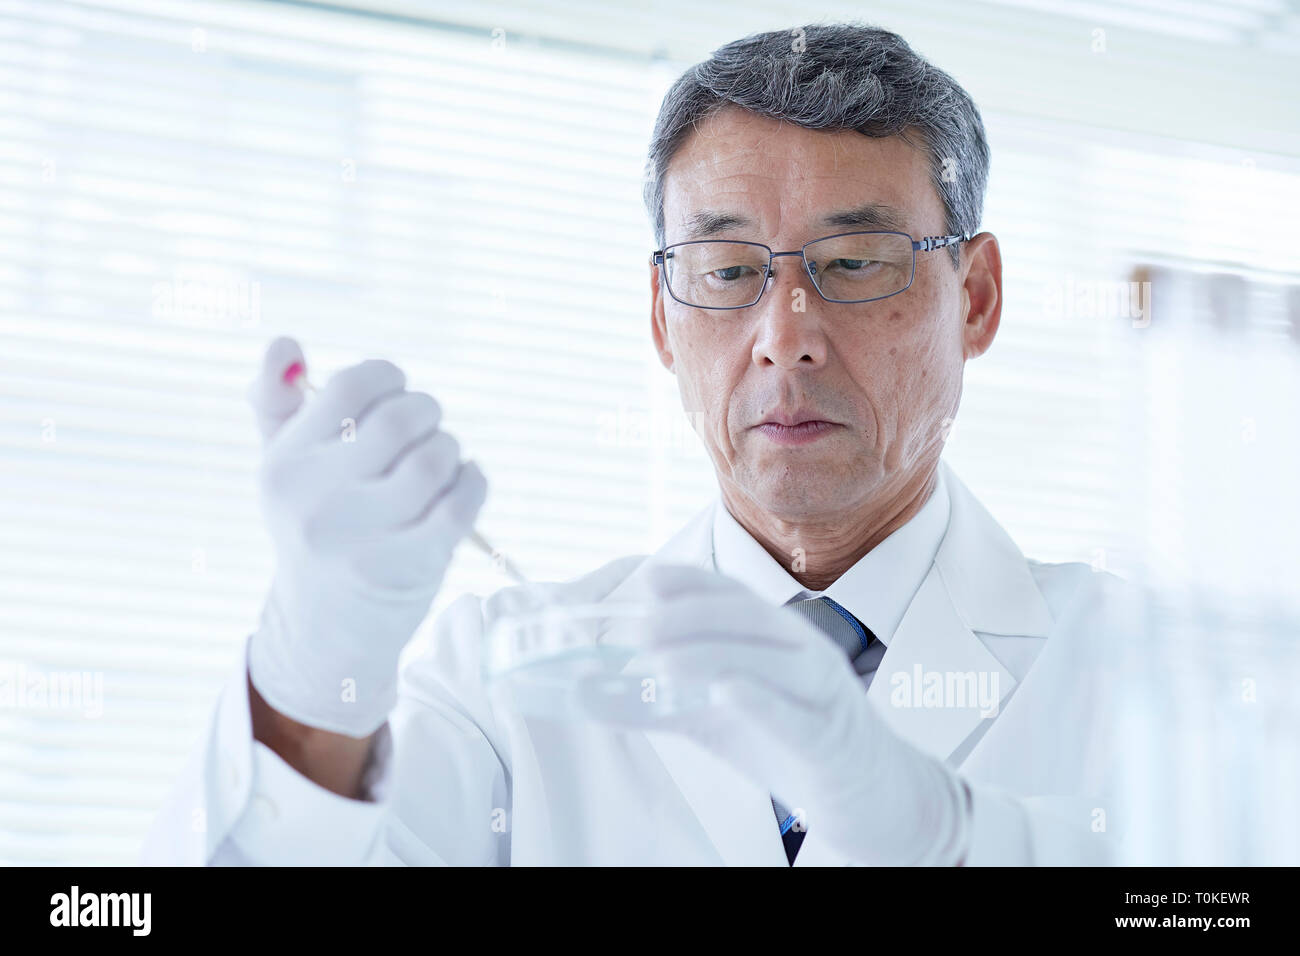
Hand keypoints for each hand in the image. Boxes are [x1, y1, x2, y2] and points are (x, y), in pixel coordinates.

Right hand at [245, 337, 487, 736]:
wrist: (325, 626)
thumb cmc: (314, 524)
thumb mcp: (283, 466)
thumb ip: (276, 401)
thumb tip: (285, 343)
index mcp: (285, 463)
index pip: (348, 387)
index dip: (386, 377)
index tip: (396, 390)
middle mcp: (316, 499)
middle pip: (398, 421)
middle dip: (426, 412)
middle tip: (426, 426)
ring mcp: (362, 537)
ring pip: (433, 461)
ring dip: (449, 450)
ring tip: (441, 460)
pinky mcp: (408, 566)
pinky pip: (461, 504)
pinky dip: (473, 482)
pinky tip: (463, 482)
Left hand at [576, 563, 969, 865]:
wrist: (871, 794)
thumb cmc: (791, 742)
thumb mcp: (717, 719)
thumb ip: (658, 703)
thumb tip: (587, 694)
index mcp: (777, 638)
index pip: (735, 596)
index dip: (694, 583)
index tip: (650, 579)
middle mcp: (805, 653)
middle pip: (751, 618)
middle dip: (692, 616)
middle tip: (639, 630)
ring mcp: (824, 693)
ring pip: (774, 660)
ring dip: (716, 654)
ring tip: (662, 662)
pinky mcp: (833, 740)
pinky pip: (798, 715)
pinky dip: (762, 700)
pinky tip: (728, 692)